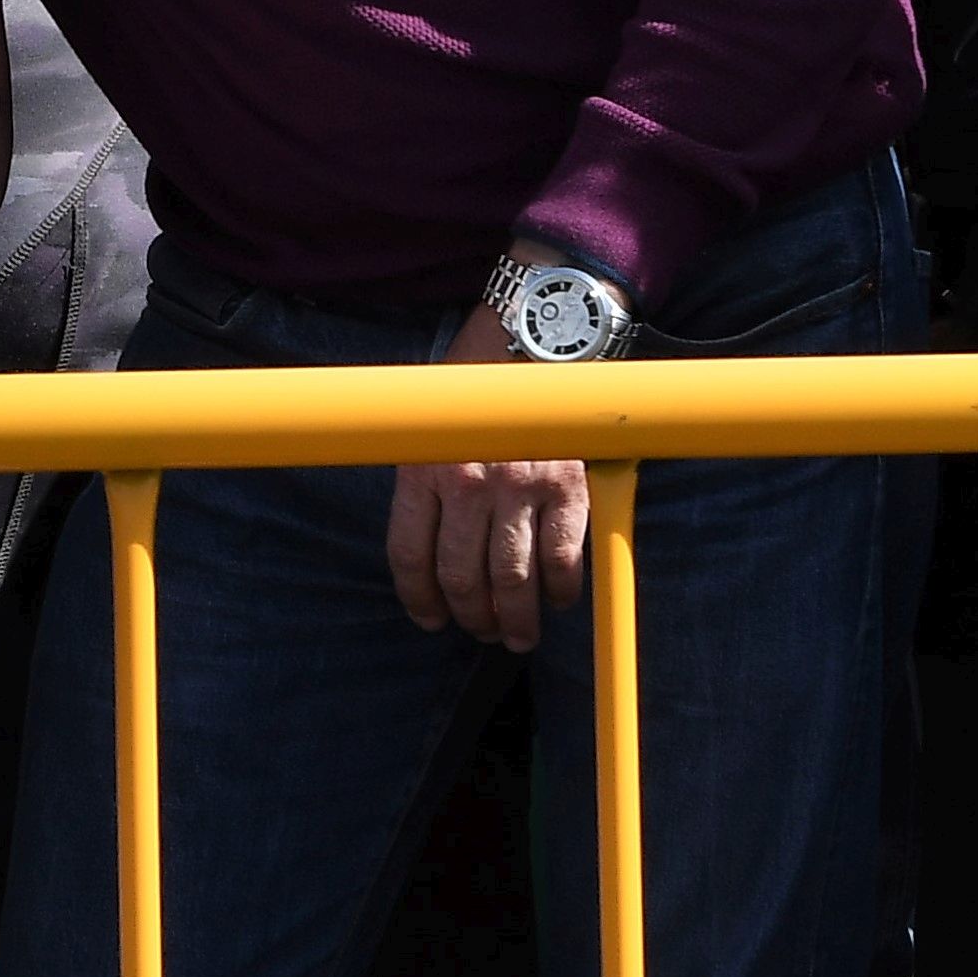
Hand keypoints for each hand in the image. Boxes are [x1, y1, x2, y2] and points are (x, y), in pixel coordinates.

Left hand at [386, 306, 596, 647]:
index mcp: (422, 470)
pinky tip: (558, 602)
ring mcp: (518, 488)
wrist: (530, 341)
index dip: (420, 598)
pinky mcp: (566, 488)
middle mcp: (466, 483)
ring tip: (517, 635)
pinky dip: (561, 591)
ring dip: (515, 619)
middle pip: (461, 577)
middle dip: (471, 617)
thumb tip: (429, 554)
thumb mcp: (429, 431)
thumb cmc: (473, 387)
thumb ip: (426, 484)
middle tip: (481, 631)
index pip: (411, 556)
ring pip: (512, 579)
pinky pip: (563, 559)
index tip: (430, 619)